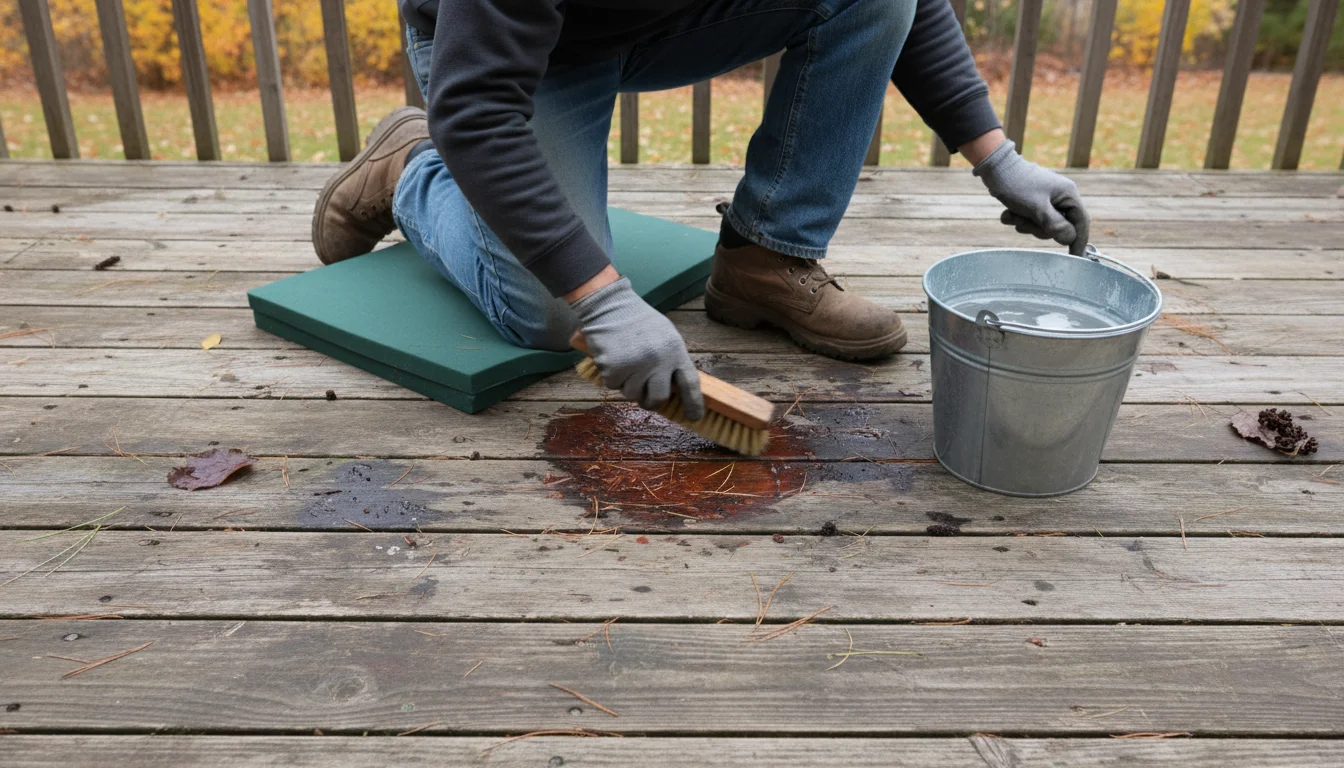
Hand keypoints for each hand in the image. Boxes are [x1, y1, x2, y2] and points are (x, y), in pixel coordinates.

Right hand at [570, 276, 703, 419]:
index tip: (694, 417)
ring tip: (625, 362)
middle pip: (658, 398)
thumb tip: (675, 388)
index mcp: (675, 350)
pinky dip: (610, 376)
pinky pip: (613, 386)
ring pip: (632, 394)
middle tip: (645, 397)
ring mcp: (636, 365)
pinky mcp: (614, 368)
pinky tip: (612, 358)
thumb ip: (671, 360)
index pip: (690, 383)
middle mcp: (658, 360)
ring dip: (627, 384)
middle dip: (651, 402)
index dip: (694, 403)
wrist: (610, 306)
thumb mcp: (665, 335)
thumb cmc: (638, 321)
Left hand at [972, 138, 1089, 254]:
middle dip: (1037, 228)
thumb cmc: (1016, 185)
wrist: (994, 168)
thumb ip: (1054, 224)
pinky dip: (1018, 219)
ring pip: (1042, 225)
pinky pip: (1030, 220)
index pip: (1081, 222)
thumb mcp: (1036, 208)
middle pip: (1059, 227)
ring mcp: (1046, 200)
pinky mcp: (1033, 203)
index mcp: (1068, 194)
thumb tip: (1070, 239)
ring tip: (1012, 213)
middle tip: (1022, 221)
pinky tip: (1007, 212)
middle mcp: (1060, 197)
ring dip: (1025, 224)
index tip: (1076, 259)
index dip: (1079, 241)